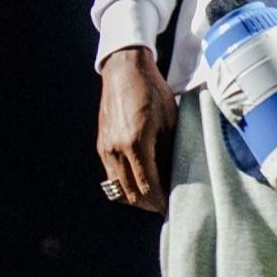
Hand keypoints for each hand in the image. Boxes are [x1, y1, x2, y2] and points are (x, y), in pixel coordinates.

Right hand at [95, 46, 173, 212]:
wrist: (125, 70)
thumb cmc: (153, 91)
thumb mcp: (170, 121)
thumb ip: (169, 153)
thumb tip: (175, 180)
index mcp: (136, 143)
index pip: (147, 187)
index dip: (160, 202)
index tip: (172, 207)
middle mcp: (116, 149)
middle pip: (131, 194)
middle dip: (149, 204)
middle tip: (165, 204)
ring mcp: (105, 148)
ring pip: (119, 189)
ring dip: (137, 197)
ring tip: (154, 194)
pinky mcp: (101, 145)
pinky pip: (112, 176)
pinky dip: (126, 184)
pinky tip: (140, 179)